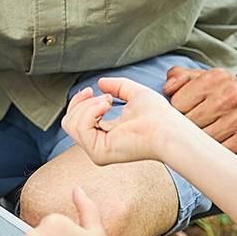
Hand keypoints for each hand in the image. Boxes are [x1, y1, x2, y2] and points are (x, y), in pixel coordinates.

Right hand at [61, 77, 187, 166]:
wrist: (167, 128)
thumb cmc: (158, 115)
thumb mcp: (134, 94)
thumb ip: (118, 87)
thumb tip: (100, 82)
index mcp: (106, 135)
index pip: (77, 121)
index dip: (79, 102)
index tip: (91, 89)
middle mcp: (99, 145)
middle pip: (69, 122)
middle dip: (79, 102)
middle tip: (102, 95)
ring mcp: (97, 151)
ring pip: (71, 124)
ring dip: (87, 105)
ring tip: (107, 100)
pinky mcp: (99, 153)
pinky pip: (81, 127)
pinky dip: (90, 110)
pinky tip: (106, 105)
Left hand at [163, 67, 236, 152]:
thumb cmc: (225, 90)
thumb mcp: (203, 77)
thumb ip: (179, 77)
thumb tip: (167, 89)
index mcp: (216, 77)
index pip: (178, 103)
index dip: (177, 110)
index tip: (186, 111)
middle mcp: (232, 94)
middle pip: (191, 121)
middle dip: (188, 126)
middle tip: (194, 124)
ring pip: (205, 137)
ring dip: (201, 139)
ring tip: (205, 133)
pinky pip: (222, 149)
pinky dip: (216, 149)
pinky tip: (218, 141)